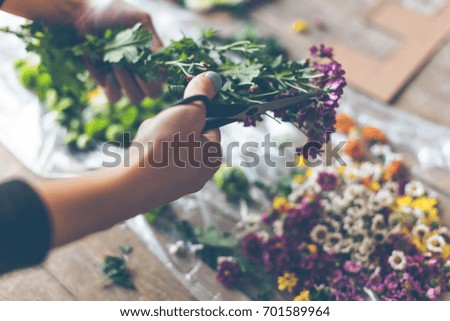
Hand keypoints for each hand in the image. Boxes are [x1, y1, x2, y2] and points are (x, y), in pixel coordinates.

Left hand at [2, 0, 163, 103]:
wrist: (84, 17)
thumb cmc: (113, 13)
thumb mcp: (138, 19)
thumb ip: (153, 38)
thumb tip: (163, 61)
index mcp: (154, 59)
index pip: (165, 78)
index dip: (160, 77)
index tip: (149, 65)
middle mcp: (143, 74)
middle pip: (154, 94)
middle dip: (145, 83)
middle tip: (133, 67)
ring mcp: (126, 81)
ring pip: (135, 98)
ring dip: (127, 82)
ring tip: (116, 63)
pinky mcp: (108, 85)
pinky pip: (115, 97)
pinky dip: (111, 85)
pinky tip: (105, 70)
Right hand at [125, 71, 222, 210]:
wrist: (131, 184)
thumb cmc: (165, 147)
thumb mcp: (188, 112)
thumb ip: (201, 95)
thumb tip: (212, 78)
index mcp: (213, 158)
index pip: (209, 126)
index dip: (193, 115)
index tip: (178, 115)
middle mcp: (199, 174)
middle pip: (185, 135)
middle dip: (170, 127)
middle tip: (161, 129)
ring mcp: (176, 184)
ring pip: (166, 146)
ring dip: (155, 137)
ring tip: (147, 142)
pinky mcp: (156, 188)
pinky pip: (153, 160)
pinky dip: (145, 153)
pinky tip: (138, 154)